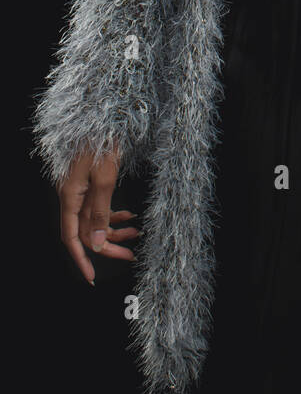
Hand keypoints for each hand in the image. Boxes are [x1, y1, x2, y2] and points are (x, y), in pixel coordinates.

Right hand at [57, 147, 139, 284]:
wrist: (104, 117)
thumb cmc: (102, 142)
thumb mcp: (104, 178)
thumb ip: (99, 212)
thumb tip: (95, 243)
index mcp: (70, 197)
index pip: (71, 237)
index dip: (81, 258)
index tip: (92, 276)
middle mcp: (73, 196)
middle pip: (86, 231)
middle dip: (107, 245)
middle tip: (130, 255)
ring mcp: (82, 190)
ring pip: (96, 220)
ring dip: (115, 229)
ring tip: (137, 233)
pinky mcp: (93, 183)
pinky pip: (101, 206)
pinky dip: (115, 214)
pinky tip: (130, 217)